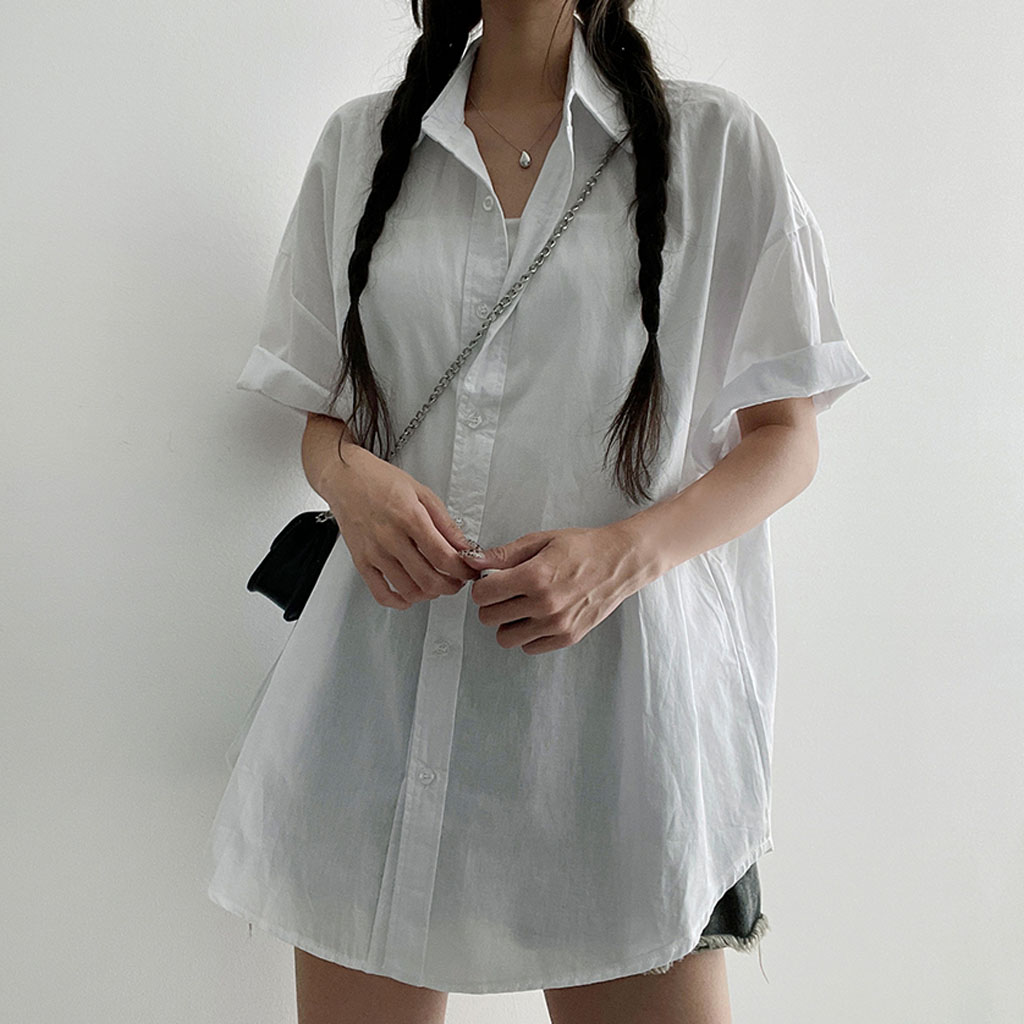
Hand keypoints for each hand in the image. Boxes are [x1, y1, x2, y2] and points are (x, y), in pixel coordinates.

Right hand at [322, 444, 479, 608]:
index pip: (443, 556)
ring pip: (409, 590)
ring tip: (437, 585)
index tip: (469, 570)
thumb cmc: (381, 481)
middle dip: (451, 586)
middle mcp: (390, 537)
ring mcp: (374, 552)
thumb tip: (463, 545)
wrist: (346, 478)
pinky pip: (381, 593)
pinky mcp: (361, 561)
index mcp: (410, 517)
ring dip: (430, 594)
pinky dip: (399, 602)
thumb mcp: (422, 493)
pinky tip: (410, 595)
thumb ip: (445, 523)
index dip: (462, 570)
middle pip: (428, 578)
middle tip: (457, 581)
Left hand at [457, 525, 646, 653]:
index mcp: (535, 577)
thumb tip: (473, 561)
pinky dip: (528, 635)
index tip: (492, 581)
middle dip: (492, 604)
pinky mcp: (568, 637)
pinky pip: (529, 648)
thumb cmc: (582, 548)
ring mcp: (556, 624)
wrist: (620, 562)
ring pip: (505, 638)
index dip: (482, 586)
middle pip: (488, 618)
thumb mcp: (540, 541)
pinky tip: (537, 617)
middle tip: (506, 592)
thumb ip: (504, 555)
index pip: (482, 595)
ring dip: (508, 623)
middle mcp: (544, 604)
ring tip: (521, 606)